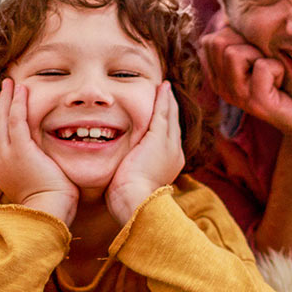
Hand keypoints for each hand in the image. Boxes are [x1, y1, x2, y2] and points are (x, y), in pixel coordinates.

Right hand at [0, 78, 77, 222]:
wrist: (49, 213)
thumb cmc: (50, 205)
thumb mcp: (33, 185)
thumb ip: (31, 170)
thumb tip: (41, 162)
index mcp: (0, 170)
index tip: (2, 106)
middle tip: (3, 89)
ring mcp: (6, 155)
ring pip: (0, 120)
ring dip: (5, 99)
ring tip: (10, 83)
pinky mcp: (20, 151)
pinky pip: (15, 120)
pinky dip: (17, 104)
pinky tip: (21, 91)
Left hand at [107, 81, 186, 223]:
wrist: (136, 203)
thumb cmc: (128, 202)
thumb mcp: (131, 187)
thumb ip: (128, 176)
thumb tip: (116, 178)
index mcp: (168, 166)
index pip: (167, 141)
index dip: (164, 127)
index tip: (160, 116)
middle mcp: (174, 154)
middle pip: (173, 126)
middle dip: (169, 110)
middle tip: (166, 94)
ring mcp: (169, 145)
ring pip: (170, 117)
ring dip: (167, 100)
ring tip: (165, 87)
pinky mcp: (159, 138)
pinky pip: (163, 113)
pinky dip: (163, 99)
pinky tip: (162, 87)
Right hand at [199, 25, 291, 139]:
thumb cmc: (284, 79)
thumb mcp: (258, 53)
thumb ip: (241, 36)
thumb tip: (230, 9)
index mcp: (218, 74)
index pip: (209, 40)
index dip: (234, 35)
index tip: (254, 52)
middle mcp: (222, 87)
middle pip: (217, 42)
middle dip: (245, 42)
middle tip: (264, 61)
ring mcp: (238, 96)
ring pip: (234, 53)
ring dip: (260, 54)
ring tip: (271, 70)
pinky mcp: (258, 103)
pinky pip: (262, 67)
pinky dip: (277, 67)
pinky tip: (282, 81)